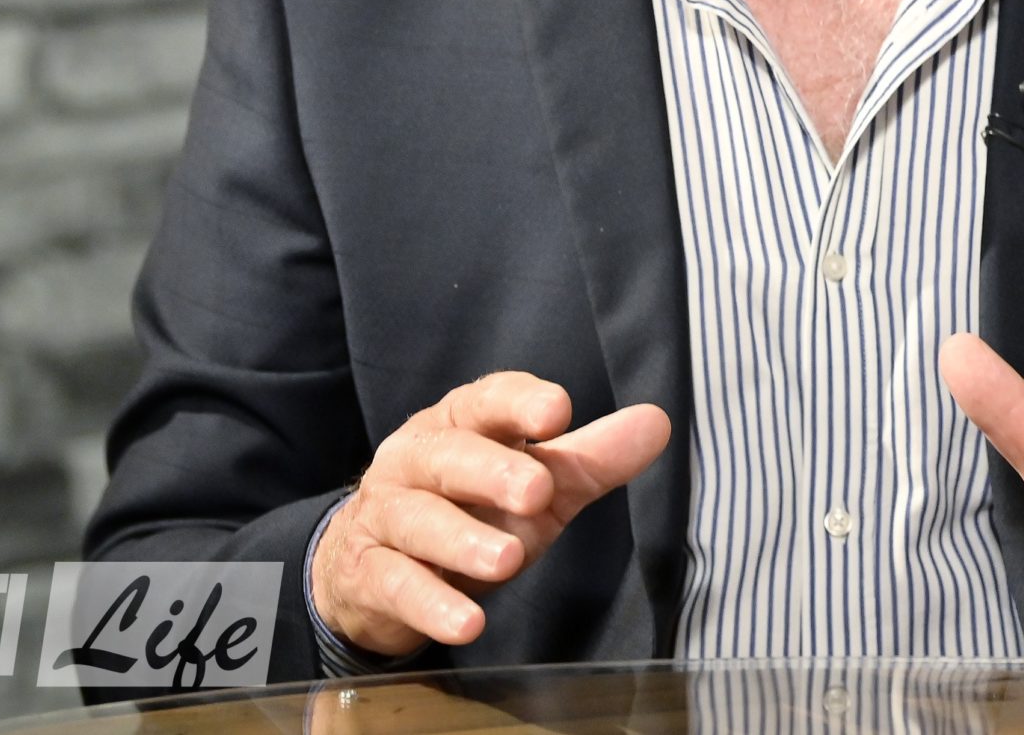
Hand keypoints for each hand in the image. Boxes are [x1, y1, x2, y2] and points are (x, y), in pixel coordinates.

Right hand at [310, 371, 668, 657]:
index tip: (558, 411)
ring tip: (507, 561)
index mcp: (460, 424)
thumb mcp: (536, 487)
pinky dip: (431, 604)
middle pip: (448, 455)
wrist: (372, 568)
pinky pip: (395, 584)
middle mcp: (415, 460)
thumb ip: (590, 459)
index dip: (520, 402)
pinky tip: (467, 623)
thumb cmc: (470, 511)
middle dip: (491, 471)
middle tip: (537, 491)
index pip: (487, 401)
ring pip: (418, 520)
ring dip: (462, 540)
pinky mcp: (367, 573)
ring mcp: (386, 516)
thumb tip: (656, 423)